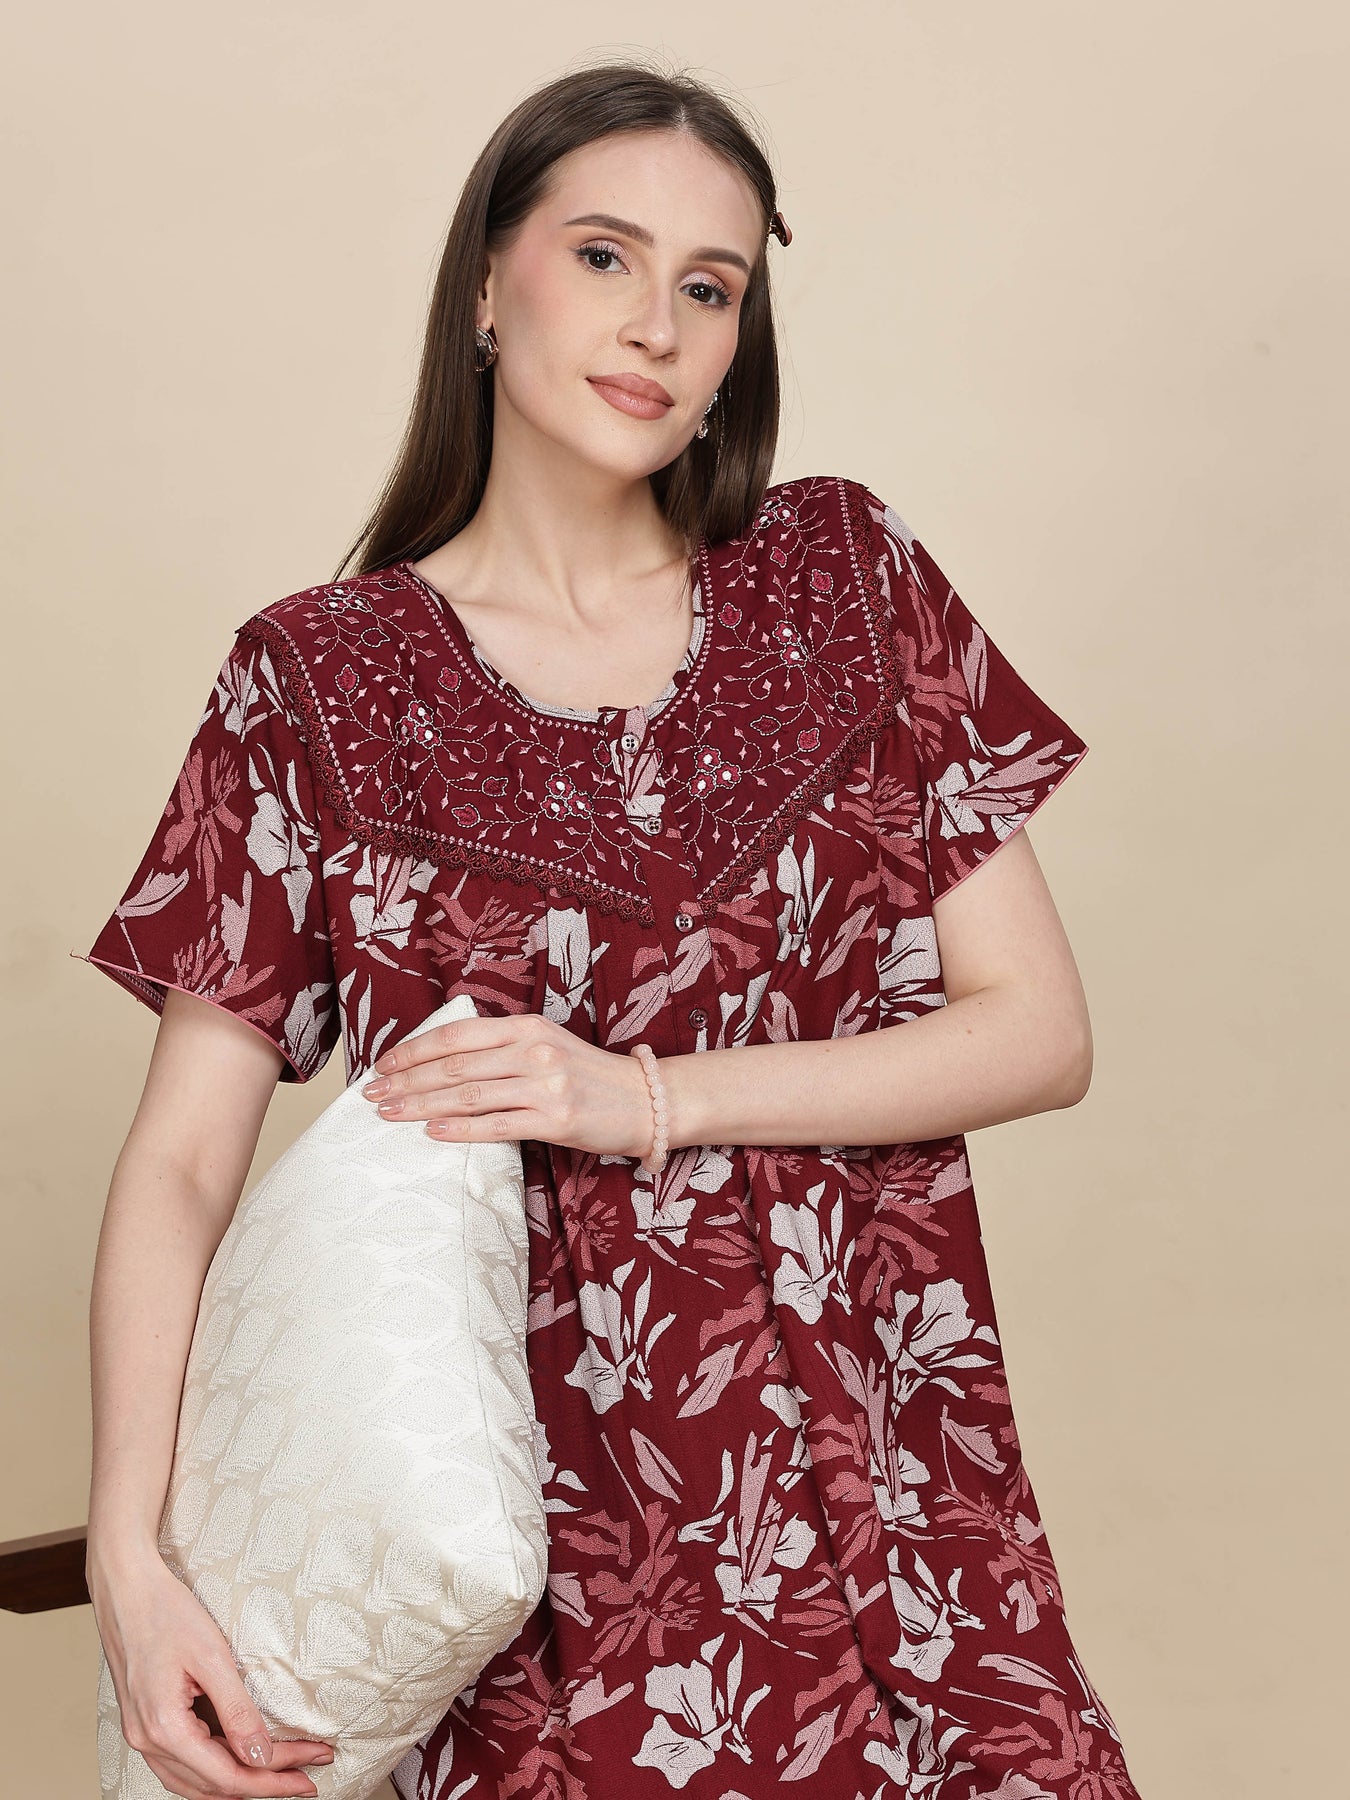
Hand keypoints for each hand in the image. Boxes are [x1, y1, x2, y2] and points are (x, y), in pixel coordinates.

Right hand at [89, 1550, 333, 1798]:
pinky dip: (212, 1773)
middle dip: (262, 1784)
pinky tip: (236, 1764)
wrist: (125, 1588)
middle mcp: (147, 1741)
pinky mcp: (143, 1724)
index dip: (272, 1781)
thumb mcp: (212, 1657)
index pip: (228, 1776)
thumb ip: (237, 1712)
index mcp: (164, 1728)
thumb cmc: (166, 1612)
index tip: (309, 1778)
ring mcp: (141, 1735)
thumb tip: (261, 1757)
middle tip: (306, 1778)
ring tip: (279, 1776)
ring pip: (193, 1784)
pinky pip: (180, 1766)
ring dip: (237, 1784)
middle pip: (213, 1786)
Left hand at [361, 1011, 659, 1159]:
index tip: (383, 1065)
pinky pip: (495, 1126)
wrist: (644, 1099)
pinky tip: (432, 1132)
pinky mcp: (555, 1121)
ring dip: (422, 1105)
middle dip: (406, 1081)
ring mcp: (545, 1086)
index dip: (414, 1050)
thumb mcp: (545, 1045)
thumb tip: (442, 1060)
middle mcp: (533, 1051)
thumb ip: (501, 1047)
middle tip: (372, 1094)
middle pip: (454, 1066)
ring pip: (468, 1095)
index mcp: (526, 1027)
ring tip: (389, 1114)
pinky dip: (459, 1130)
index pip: (456, 1035)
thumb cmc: (587, 1075)